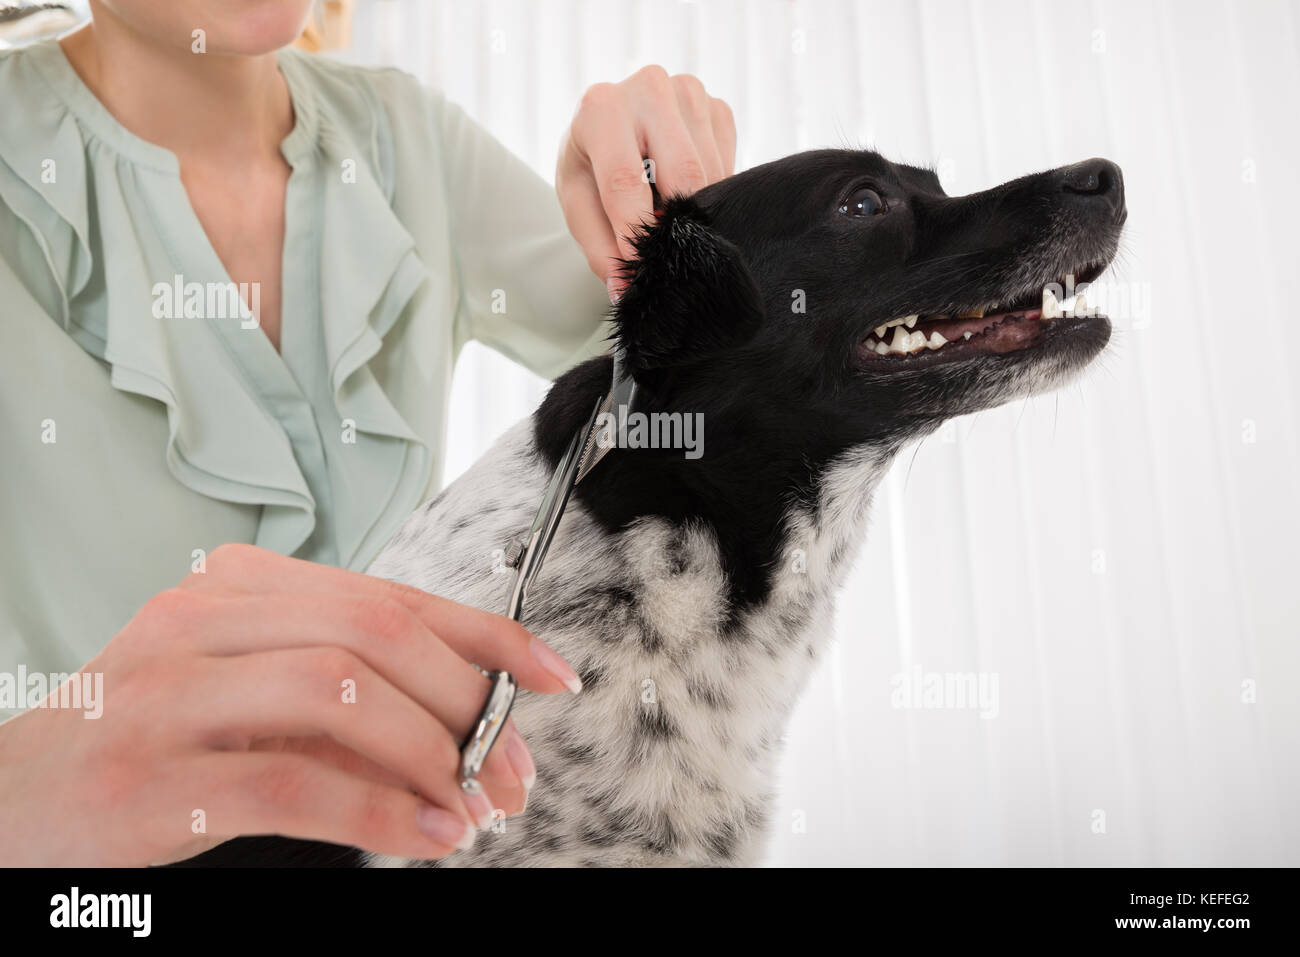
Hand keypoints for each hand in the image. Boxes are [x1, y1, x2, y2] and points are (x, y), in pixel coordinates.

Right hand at [0, 544, 579, 865]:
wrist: (15, 797)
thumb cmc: (154, 739)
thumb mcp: (251, 692)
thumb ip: (350, 693)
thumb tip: (478, 727)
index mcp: (239, 585)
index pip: (391, 594)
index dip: (487, 634)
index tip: (552, 675)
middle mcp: (203, 619)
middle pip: (376, 633)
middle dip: (467, 703)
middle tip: (508, 768)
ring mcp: (170, 692)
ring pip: (341, 692)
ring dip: (430, 755)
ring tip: (470, 807)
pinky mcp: (150, 775)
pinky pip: (292, 783)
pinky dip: (377, 812)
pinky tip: (422, 837)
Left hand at [557, 65, 736, 298]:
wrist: (610, 128)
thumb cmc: (591, 168)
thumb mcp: (580, 205)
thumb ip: (600, 248)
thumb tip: (626, 289)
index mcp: (601, 107)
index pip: (625, 180)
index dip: (636, 232)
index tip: (643, 269)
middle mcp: (648, 86)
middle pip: (682, 174)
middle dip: (679, 222)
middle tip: (670, 253)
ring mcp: (690, 91)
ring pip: (711, 173)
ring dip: (698, 208)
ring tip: (674, 219)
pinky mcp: (718, 105)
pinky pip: (728, 163)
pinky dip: (713, 189)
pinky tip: (689, 191)